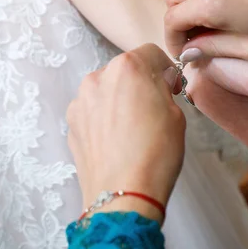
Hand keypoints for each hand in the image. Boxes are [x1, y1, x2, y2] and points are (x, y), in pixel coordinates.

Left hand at [66, 44, 185, 221]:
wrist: (123, 196)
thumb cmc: (154, 155)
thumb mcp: (176, 114)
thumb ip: (164, 88)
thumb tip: (159, 82)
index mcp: (127, 68)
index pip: (150, 53)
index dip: (165, 69)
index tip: (171, 85)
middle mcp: (98, 78)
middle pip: (125, 70)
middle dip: (139, 84)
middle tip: (154, 109)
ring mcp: (80, 101)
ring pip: (106, 90)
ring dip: (119, 100)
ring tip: (133, 129)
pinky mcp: (72, 124)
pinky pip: (92, 111)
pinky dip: (104, 118)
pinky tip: (117, 141)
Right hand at [164, 0, 247, 62]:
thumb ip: (212, 49)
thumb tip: (189, 51)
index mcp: (211, 1)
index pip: (171, 19)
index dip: (172, 42)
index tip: (185, 57)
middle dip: (178, 21)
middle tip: (196, 44)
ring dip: (193, 7)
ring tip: (214, 32)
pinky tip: (230, 15)